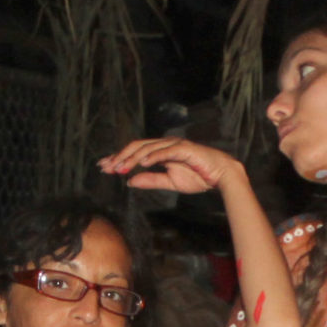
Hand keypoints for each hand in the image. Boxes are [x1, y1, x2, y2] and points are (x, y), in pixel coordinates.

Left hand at [99, 137, 237, 194]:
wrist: (221, 175)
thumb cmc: (199, 177)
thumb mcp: (170, 182)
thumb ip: (151, 181)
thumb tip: (130, 182)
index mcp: (160, 152)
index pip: (135, 152)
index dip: (120, 158)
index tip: (105, 167)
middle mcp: (165, 145)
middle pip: (137, 146)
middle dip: (121, 156)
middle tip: (106, 167)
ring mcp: (175, 145)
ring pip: (148, 147)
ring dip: (132, 158)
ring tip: (120, 167)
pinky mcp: (185, 149)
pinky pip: (166, 151)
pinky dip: (153, 156)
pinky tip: (141, 163)